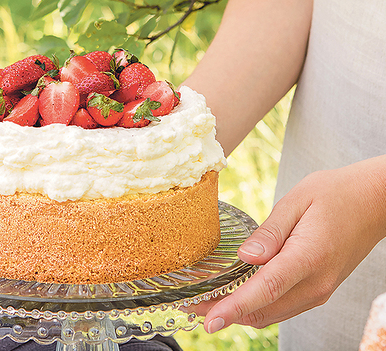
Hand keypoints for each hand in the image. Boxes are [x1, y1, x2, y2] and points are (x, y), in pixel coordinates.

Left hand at [203, 155, 385, 332]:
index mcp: (308, 256)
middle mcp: (316, 282)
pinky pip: (281, 307)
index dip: (234, 307)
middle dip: (224, 312)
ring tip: (205, 303)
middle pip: (263, 309)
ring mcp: (319, 290)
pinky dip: (256, 307)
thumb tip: (244, 257)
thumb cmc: (336, 194)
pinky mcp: (318, 290)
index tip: (209, 320)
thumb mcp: (297, 201)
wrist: (375, 202)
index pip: (265, 289)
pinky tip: (236, 296)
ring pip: (271, 314)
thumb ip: (269, 233)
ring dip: (238, 313)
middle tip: (190, 306)